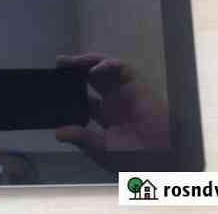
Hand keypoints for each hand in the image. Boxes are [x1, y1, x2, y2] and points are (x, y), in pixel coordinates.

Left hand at [54, 53, 169, 155]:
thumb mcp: (101, 148)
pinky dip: (106, 64)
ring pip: (103, 67)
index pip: (85, 96)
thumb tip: (58, 133)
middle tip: (59, 63)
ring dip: (86, 61)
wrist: (162, 157)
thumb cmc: (137, 156)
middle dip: (75, 69)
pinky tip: (92, 70)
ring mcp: (125, 91)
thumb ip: (80, 138)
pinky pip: (120, 67)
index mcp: (108, 115)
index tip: (55, 85)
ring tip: (69, 60)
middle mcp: (115, 100)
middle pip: (92, 77)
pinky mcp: (137, 84)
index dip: (71, 89)